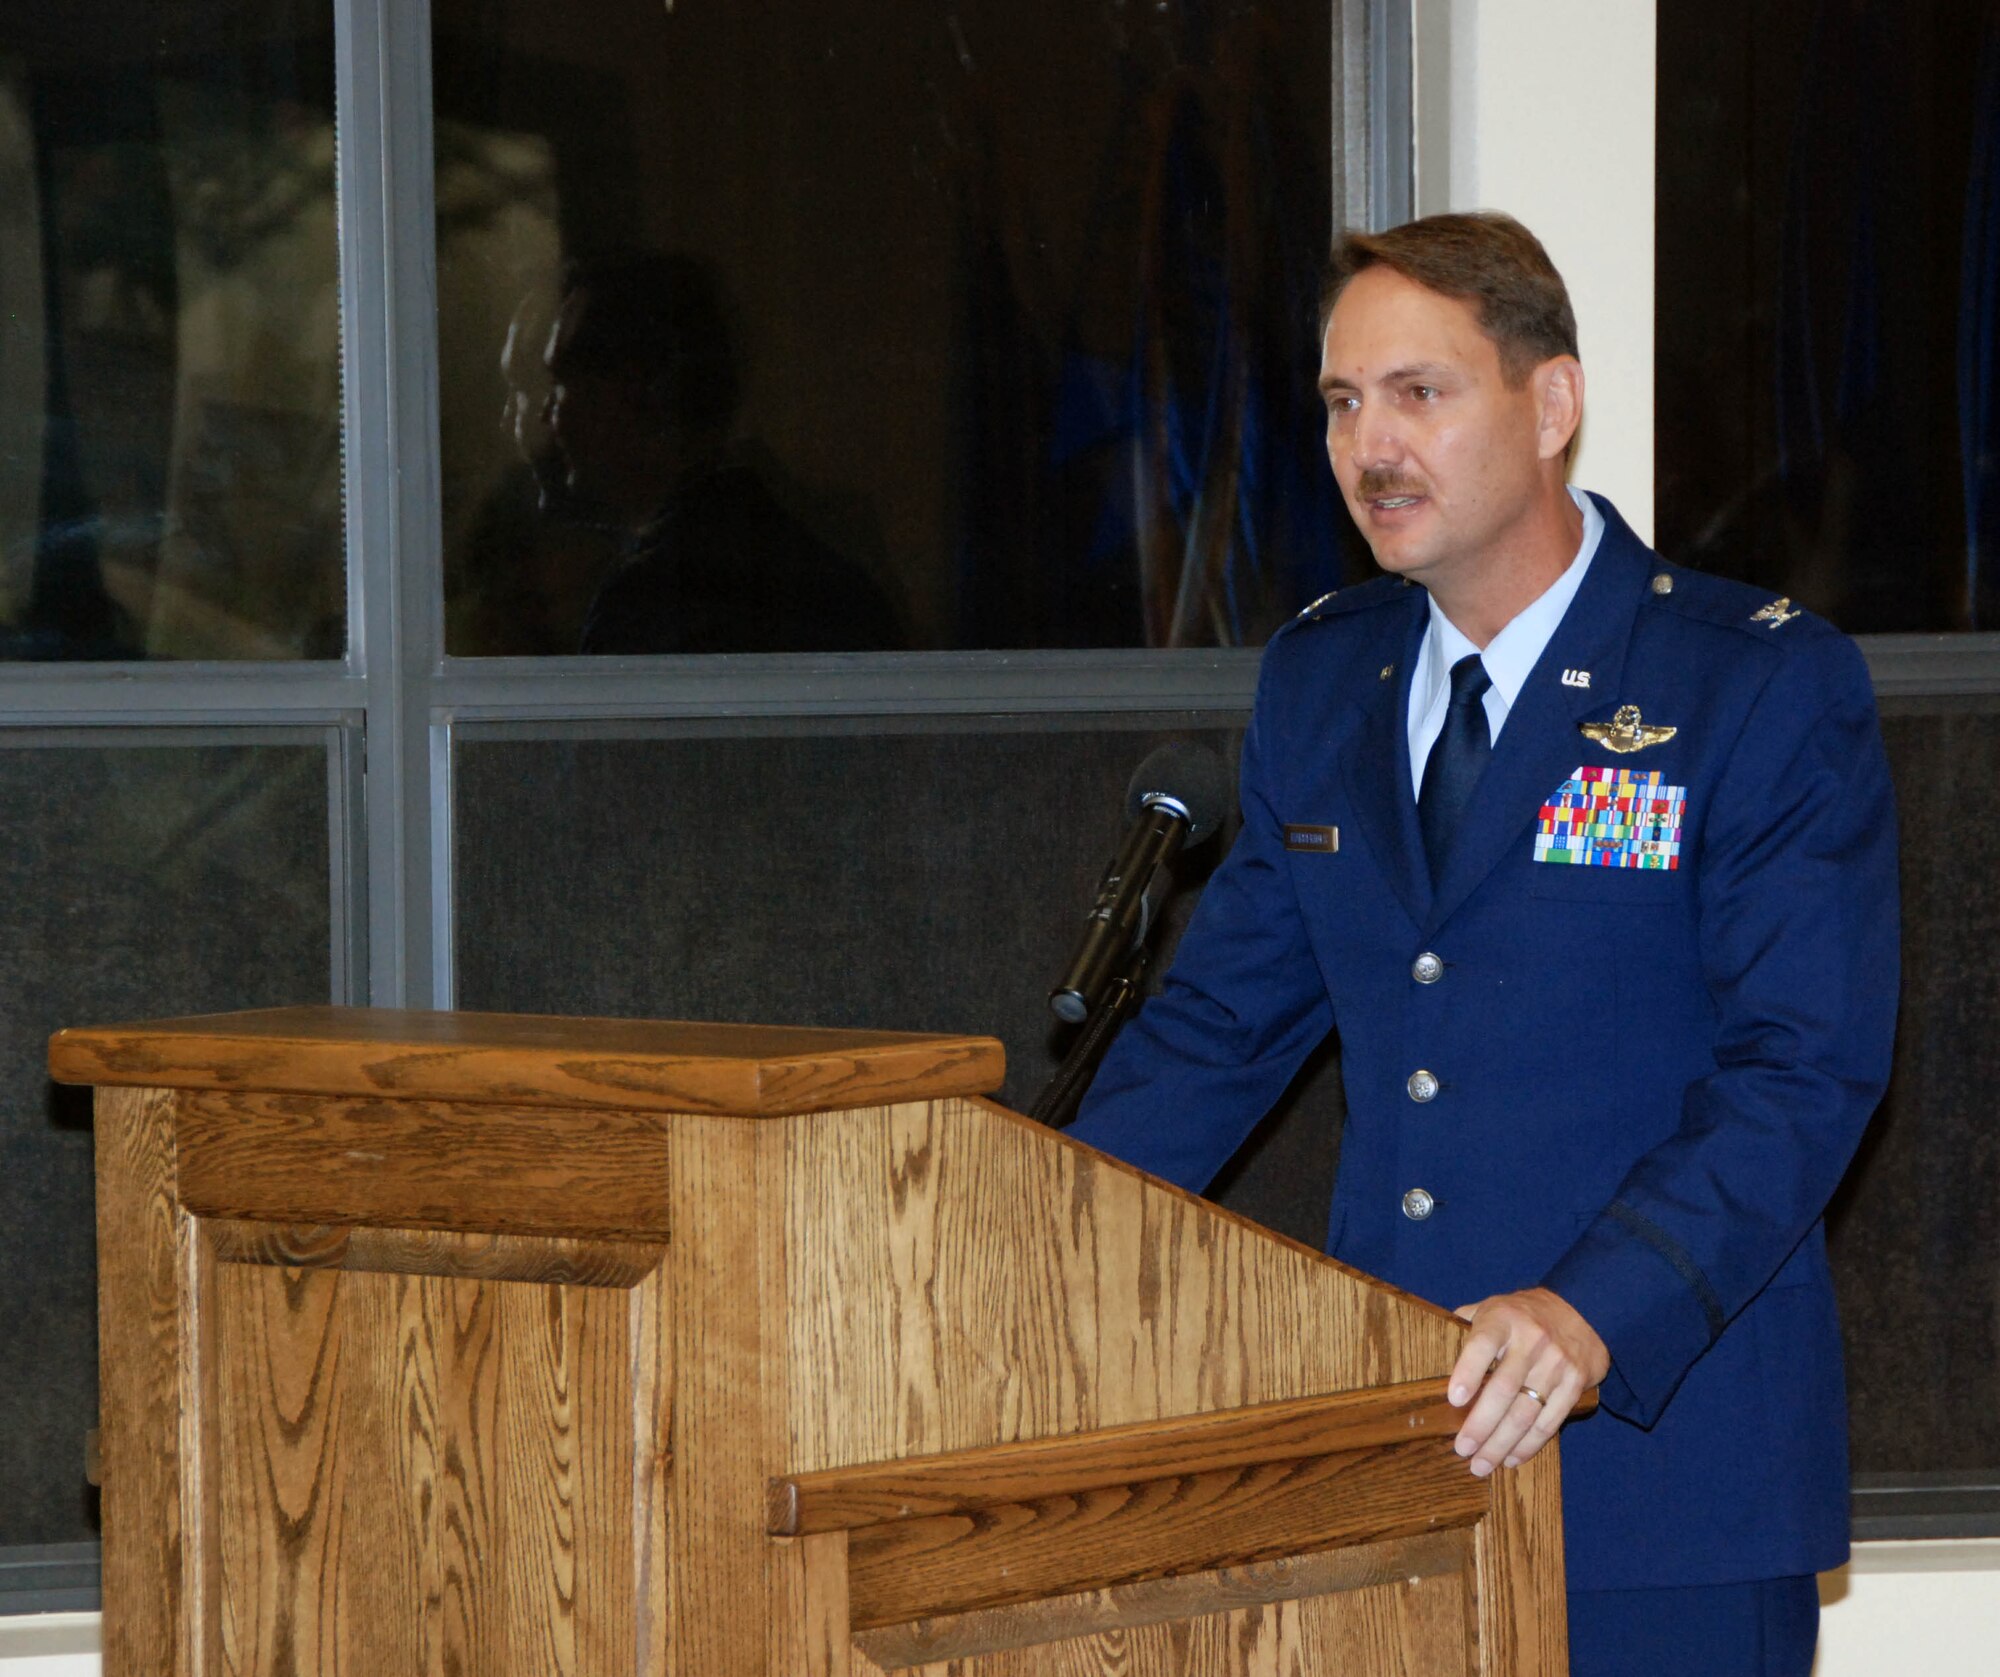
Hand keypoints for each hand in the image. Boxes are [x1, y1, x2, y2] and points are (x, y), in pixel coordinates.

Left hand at [1446, 1287, 1608, 1476]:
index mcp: (1503, 1319)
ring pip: (1526, 1412)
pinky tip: (1512, 1458)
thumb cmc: (1521, 1315)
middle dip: (1481, 1424)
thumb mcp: (1491, 1307)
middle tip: (1462, 1449)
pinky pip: (1550, 1421)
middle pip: (1503, 1389)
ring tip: (1481, 1464)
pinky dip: (1530, 1444)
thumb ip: (1464, 1325)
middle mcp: (1531, 1340)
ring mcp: (1556, 1362)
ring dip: (1502, 1443)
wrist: (1581, 1310)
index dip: (1467, 1372)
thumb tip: (1431, 1349)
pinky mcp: (1576, 1382)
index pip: (1481, 1345)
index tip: (1454, 1400)